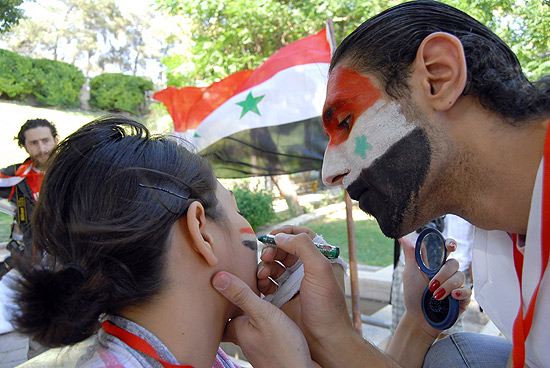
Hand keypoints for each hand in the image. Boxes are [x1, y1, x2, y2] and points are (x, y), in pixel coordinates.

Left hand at [211, 271, 318, 367]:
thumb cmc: (284, 348)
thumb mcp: (262, 314)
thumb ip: (242, 295)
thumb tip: (217, 278)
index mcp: (238, 329)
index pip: (220, 314)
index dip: (217, 301)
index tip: (214, 288)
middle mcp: (245, 339)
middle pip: (233, 321)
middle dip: (232, 309)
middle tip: (230, 293)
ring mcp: (258, 346)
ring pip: (248, 327)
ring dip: (249, 316)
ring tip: (252, 301)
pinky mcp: (272, 350)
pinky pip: (263, 333)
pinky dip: (263, 325)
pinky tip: (272, 321)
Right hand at [257, 226, 358, 365]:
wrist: (323, 339)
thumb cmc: (327, 306)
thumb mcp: (320, 270)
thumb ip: (303, 247)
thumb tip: (280, 236)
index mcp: (319, 259)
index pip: (302, 235)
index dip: (287, 232)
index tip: (273, 235)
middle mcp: (306, 269)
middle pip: (284, 249)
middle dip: (273, 250)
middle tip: (268, 256)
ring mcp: (293, 282)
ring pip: (274, 265)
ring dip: (265, 266)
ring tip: (263, 275)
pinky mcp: (282, 296)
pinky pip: (267, 282)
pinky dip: (262, 281)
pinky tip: (262, 285)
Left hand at [400, 236, 470, 336]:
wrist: (418, 318)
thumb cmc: (413, 295)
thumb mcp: (410, 274)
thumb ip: (411, 255)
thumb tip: (402, 237)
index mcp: (436, 265)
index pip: (447, 249)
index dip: (450, 244)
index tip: (449, 246)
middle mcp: (447, 273)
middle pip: (454, 263)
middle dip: (443, 273)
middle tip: (431, 285)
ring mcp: (456, 285)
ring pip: (460, 276)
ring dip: (447, 285)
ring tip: (435, 296)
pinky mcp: (462, 299)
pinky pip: (468, 291)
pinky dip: (459, 293)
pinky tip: (452, 297)